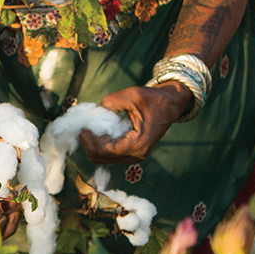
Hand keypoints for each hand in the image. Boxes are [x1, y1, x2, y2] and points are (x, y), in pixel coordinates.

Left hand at [78, 85, 192, 164]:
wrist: (170, 105)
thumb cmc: (153, 99)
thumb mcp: (131, 95)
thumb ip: (110, 103)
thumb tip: (93, 113)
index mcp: (139, 143)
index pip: (105, 150)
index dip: (90, 139)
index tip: (84, 125)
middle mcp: (137, 155)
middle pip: (100, 158)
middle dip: (89, 142)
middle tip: (85, 125)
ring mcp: (134, 156)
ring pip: (103, 158)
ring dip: (93, 143)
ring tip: (92, 126)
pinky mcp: (131, 153)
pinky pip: (109, 154)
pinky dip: (100, 144)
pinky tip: (100, 130)